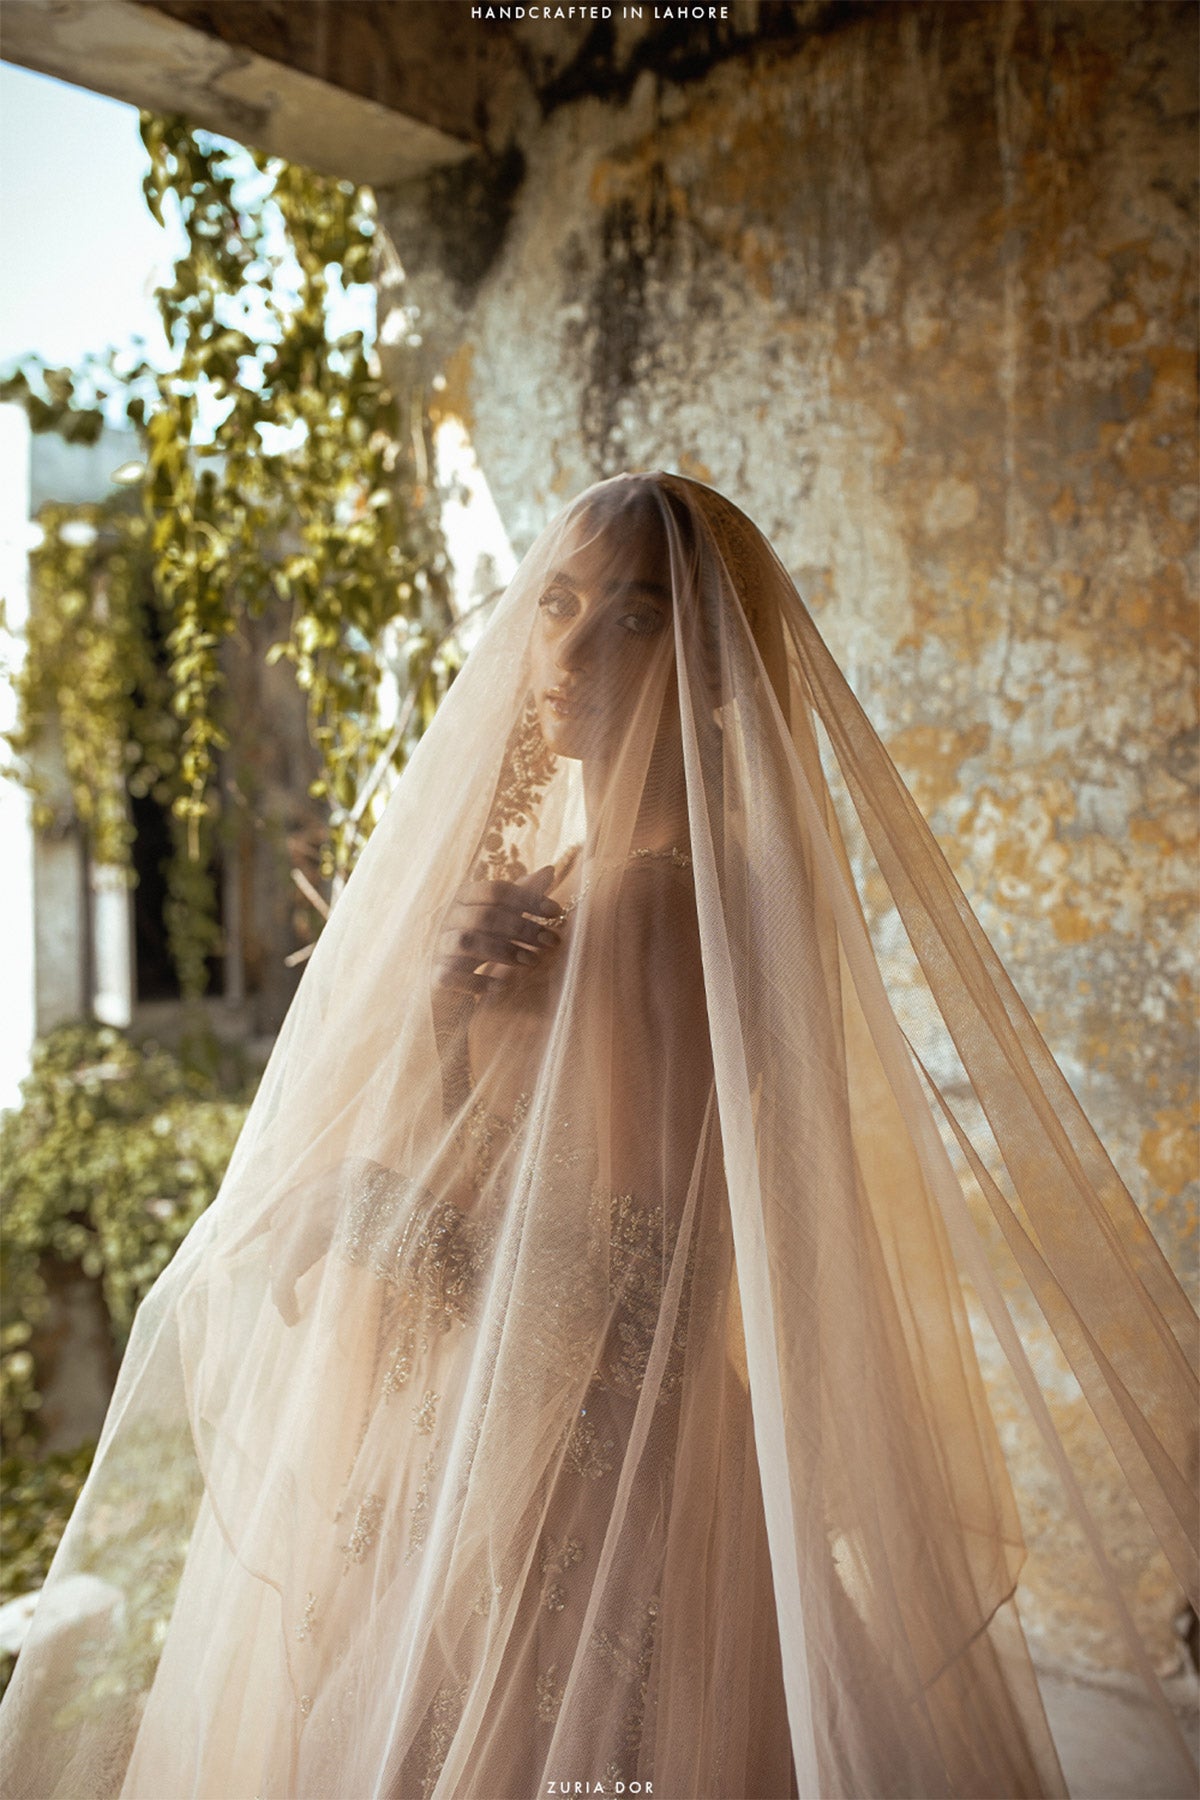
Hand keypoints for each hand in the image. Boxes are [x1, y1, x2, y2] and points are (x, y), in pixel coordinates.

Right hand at [433, 864, 563, 997]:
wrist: (449, 979)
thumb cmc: (481, 941)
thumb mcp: (501, 915)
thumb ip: (522, 894)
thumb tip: (550, 869)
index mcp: (463, 897)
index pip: (496, 890)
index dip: (529, 899)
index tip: (556, 912)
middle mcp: (446, 918)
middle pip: (486, 916)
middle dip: (523, 929)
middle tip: (552, 942)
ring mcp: (437, 946)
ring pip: (468, 942)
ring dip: (505, 952)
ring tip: (533, 961)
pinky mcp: (435, 975)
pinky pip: (454, 976)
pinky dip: (480, 981)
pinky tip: (503, 986)